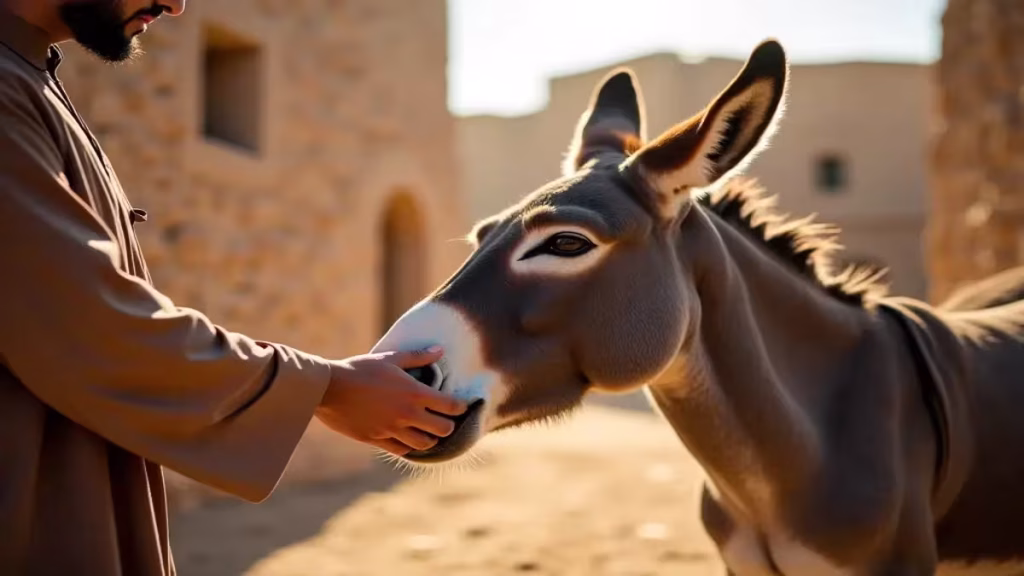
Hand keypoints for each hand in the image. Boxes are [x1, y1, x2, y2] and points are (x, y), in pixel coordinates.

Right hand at [315, 346, 467, 456]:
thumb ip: (418, 356)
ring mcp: (392, 429)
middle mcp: (407, 414)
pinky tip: (408, 439)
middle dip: (448, 425)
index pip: (451, 406)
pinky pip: (402, 450)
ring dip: (430, 438)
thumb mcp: (391, 358)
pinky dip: (409, 447)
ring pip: (424, 444)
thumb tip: (439, 350)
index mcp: (415, 393)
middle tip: (443, 420)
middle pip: (443, 429)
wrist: (328, 388)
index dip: (460, 407)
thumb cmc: (361, 368)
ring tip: (427, 431)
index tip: (459, 405)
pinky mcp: (377, 440)